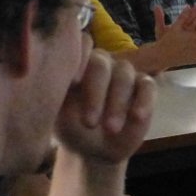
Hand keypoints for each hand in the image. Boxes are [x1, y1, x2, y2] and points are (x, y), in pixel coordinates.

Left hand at [54, 50, 155, 165]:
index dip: (80, 58)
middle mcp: (102, 63)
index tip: (74, 82)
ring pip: (124, 74)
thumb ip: (56, 90)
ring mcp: (124, 74)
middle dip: (96, 93)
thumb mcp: (57, 112)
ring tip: (111, 129)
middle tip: (89, 123)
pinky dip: (144, 100)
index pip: (81, 45)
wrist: (95, 150)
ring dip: (117, 102)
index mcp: (78, 64)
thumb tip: (48, 76)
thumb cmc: (73, 127)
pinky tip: (137, 117)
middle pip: (101, 63)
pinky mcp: (144, 88)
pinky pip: (148, 87)